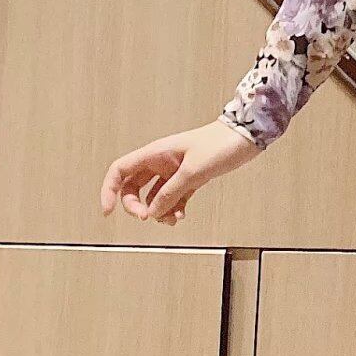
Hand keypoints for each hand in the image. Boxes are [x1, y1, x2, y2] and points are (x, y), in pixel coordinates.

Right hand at [99, 119, 262, 226]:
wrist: (247, 137)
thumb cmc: (221, 144)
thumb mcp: (193, 171)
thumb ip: (171, 192)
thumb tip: (152, 211)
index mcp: (156, 153)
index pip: (120, 170)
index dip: (109, 190)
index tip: (108, 211)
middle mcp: (161, 162)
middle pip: (134, 187)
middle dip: (136, 206)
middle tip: (147, 218)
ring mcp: (175, 170)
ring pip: (154, 196)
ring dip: (158, 210)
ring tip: (172, 219)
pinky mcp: (190, 178)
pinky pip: (173, 197)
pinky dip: (173, 208)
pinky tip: (181, 215)